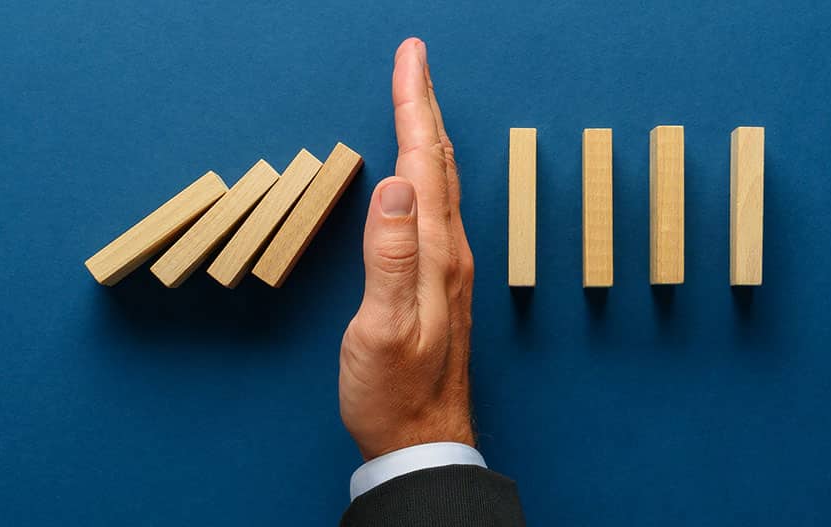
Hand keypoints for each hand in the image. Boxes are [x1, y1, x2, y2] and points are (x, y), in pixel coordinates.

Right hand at [339, 37, 476, 459]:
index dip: (414, 106)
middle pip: (436, 162)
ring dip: (426, 134)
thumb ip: (389, 257)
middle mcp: (448, 252)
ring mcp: (447, 267)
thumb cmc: (394, 392)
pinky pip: (435, 207)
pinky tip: (420, 174)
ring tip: (416, 99)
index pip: (422, 163)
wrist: (420, 440)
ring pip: (438, 182)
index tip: (410, 59)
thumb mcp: (382, 328)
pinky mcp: (438, 282)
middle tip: (412, 60)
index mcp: (433, 253)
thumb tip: (395, 185)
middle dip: (422, 105)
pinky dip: (425, 171)